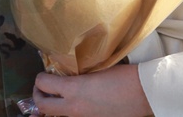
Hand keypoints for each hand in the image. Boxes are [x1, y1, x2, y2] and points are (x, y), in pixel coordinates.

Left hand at [29, 65, 151, 116]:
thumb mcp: (96, 70)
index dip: (40, 78)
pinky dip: (68, 112)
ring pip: (57, 116)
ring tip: (55, 100)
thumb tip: (68, 74)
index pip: (44, 85)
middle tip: (41, 89)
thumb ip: (78, 75)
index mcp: (74, 90)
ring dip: (52, 108)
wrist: (144, 94)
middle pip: (43, 106)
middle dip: (38, 96)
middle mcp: (73, 108)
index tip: (43, 74)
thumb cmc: (123, 77)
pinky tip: (75, 105)